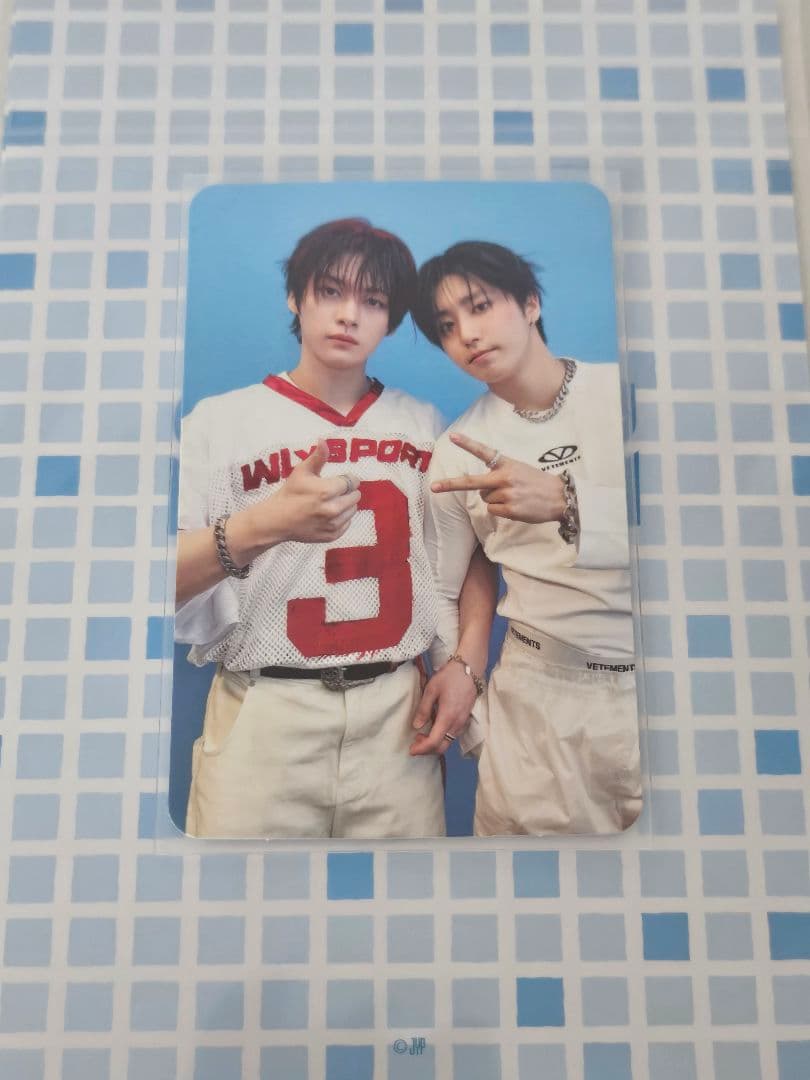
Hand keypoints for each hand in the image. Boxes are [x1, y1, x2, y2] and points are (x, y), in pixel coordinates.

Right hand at [248, 439, 360, 544]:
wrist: (277, 520)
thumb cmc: (290, 493)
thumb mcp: (302, 471)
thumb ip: (318, 457)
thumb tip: (324, 440)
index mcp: (328, 491)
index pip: (352, 482)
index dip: (347, 479)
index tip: (339, 480)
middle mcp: (333, 509)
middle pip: (355, 496)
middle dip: (347, 492)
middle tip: (334, 491)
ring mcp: (333, 524)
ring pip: (353, 510)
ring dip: (346, 505)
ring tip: (330, 502)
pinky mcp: (332, 536)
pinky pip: (347, 524)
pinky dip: (341, 519)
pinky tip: (328, 514)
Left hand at [409, 660, 477, 755]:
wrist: (469, 669)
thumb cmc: (449, 677)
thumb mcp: (431, 689)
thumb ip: (424, 709)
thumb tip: (416, 726)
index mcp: (448, 717)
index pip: (434, 742)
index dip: (422, 749)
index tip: (411, 750)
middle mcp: (457, 723)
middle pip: (442, 747)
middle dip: (427, 750)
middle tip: (415, 743)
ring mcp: (462, 722)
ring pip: (448, 742)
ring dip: (434, 743)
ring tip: (421, 734)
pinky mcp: (464, 719)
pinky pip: (453, 735)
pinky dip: (442, 737)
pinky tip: (433, 728)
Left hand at [431, 431, 565, 524]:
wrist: (560, 497)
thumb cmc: (538, 483)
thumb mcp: (520, 470)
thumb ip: (500, 475)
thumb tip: (482, 491)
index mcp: (507, 464)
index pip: (484, 452)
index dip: (467, 444)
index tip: (452, 437)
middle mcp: (504, 477)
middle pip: (471, 483)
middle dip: (451, 485)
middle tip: (434, 487)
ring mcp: (506, 494)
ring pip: (484, 499)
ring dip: (494, 500)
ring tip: (514, 497)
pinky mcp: (510, 509)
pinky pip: (493, 511)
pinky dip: (500, 511)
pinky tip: (516, 507)